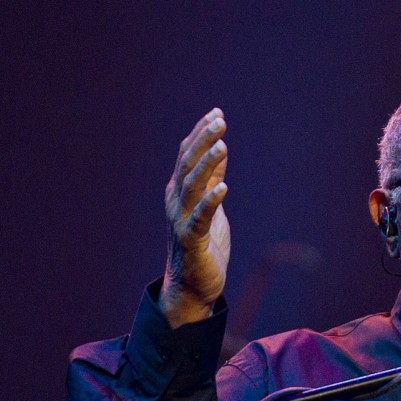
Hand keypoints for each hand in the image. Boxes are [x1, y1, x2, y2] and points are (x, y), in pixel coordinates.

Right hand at [161, 108, 230, 327]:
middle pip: (188, 165)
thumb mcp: (210, 205)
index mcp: (180, 192)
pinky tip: (224, 188)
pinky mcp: (192, 240)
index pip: (187, 155)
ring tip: (221, 144)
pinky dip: (210, 201)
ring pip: (192, 186)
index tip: (216, 113)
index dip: (200, 134)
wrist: (192, 286)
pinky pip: (200, 218)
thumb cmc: (202, 245)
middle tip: (219, 121)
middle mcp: (176, 202)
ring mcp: (182, 220)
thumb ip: (213, 179)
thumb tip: (220, 148)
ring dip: (207, 164)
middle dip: (203, 141)